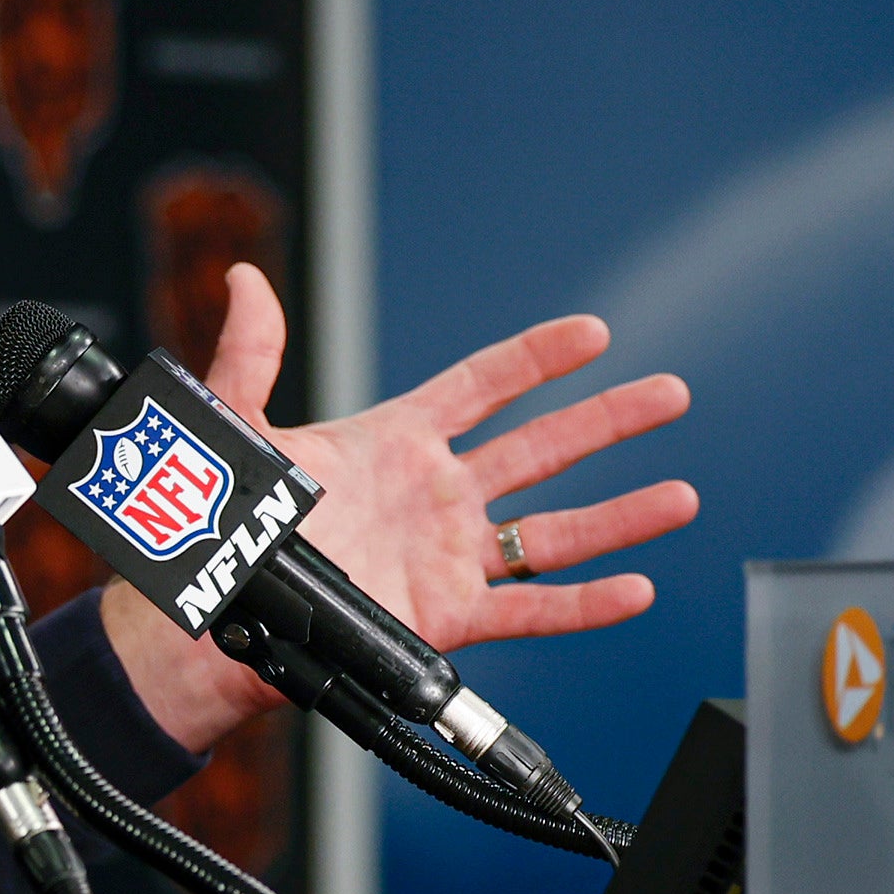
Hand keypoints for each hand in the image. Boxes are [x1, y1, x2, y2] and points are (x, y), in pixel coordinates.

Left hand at [104, 264, 698, 754]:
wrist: (212, 613)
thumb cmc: (225, 524)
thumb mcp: (237, 429)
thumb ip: (250, 354)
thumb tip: (245, 278)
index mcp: (395, 443)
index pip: (481, 387)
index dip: (536, 359)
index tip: (593, 332)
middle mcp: (435, 497)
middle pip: (541, 450)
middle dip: (607, 421)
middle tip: (670, 393)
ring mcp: (447, 556)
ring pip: (553, 532)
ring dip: (620, 516)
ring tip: (681, 495)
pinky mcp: (447, 615)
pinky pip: (529, 608)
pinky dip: (584, 604)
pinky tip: (633, 588)